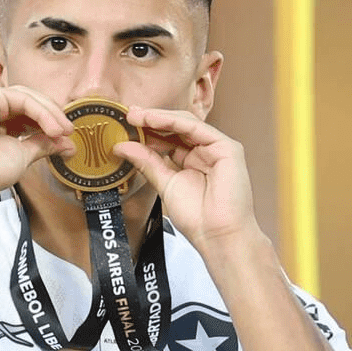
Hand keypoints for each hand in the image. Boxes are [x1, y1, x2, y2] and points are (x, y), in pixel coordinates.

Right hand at [0, 85, 74, 199]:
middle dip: (52, 115)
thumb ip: (42, 144)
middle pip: (28, 101)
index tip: (65, 139)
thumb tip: (66, 144)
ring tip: (64, 132)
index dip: (47, 122)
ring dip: (51, 114)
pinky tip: (54, 129)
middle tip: (69, 132)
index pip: (24, 112)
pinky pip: (24, 99)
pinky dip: (42, 113)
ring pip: (28, 97)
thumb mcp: (22, 155)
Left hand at [114, 107, 259, 250]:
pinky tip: (153, 119)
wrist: (217, 235)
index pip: (168, 139)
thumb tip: (123, 147)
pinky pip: (196, 128)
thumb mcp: (164, 184)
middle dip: (151, 120)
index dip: (147, 131)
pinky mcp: (227, 148)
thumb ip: (146, 162)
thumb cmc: (198, 218)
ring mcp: (217, 148)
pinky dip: (173, 121)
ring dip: (159, 117)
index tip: (124, 126)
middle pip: (176, 128)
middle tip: (128, 114)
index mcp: (192, 161)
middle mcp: (206, 152)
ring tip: (136, 115)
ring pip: (185, 123)